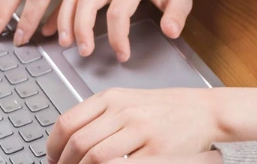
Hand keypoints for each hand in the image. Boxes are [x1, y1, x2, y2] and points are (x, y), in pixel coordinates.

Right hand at [44, 0, 195, 61]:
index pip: (119, 11)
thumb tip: (170, 31)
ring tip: (65, 43)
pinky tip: (50, 28)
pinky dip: (59, 11)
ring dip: (66, 19)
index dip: (117, 36)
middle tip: (84, 52)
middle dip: (82, 28)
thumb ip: (177, 15)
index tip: (122, 55)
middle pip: (89, 0)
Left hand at [47, 88, 223, 163]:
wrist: (205, 110)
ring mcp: (141, 130)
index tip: (51, 157)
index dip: (53, 146)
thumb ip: (100, 115)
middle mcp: (124, 111)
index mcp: (113, 98)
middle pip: (79, 143)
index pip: (68, 122)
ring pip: (95, 157)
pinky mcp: (157, 150)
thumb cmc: (166, 108)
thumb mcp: (128, 101)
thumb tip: (69, 139)